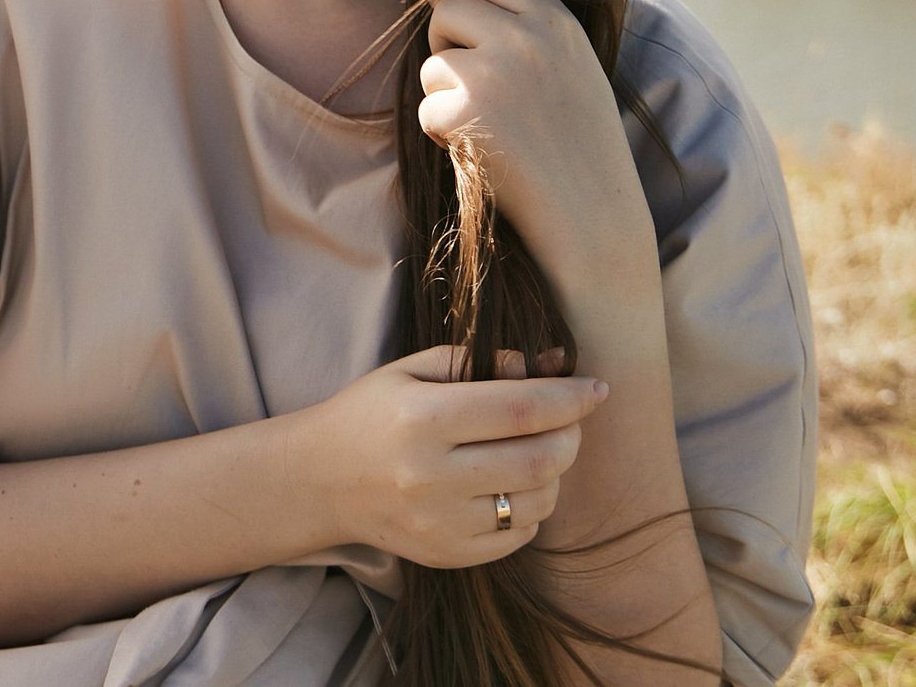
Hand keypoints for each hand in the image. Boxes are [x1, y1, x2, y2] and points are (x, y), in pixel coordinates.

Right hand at [295, 345, 605, 568]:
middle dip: (570, 435)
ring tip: (535, 452)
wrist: (319, 479)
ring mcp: (440, 522)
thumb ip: (478, 361)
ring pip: (538, 501)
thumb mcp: (411, 369)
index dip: (570, 398)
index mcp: (422, 418)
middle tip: (568, 421)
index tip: (596, 388)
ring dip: (553, 473)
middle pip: (539, 459)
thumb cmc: (370, 414)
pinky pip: (519, 536)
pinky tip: (510, 486)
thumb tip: (548, 364)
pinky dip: (531, 508)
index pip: (522, 409)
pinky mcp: (447, 555)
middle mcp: (430, 475)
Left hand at [418, 0, 651, 280]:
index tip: (449, 9)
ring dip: (445, 95)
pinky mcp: (467, 113)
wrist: (596, 220)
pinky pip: (427, 109)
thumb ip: (529, 28)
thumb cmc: (581, 147)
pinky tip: (482, 154)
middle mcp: (528, 37)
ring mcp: (496, 73)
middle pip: (447, 7)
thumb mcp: (573, 66)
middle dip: (444, 41)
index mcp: (558, 20)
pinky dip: (442, 135)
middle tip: (465, 80)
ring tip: (489, 127)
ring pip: (432, 63)